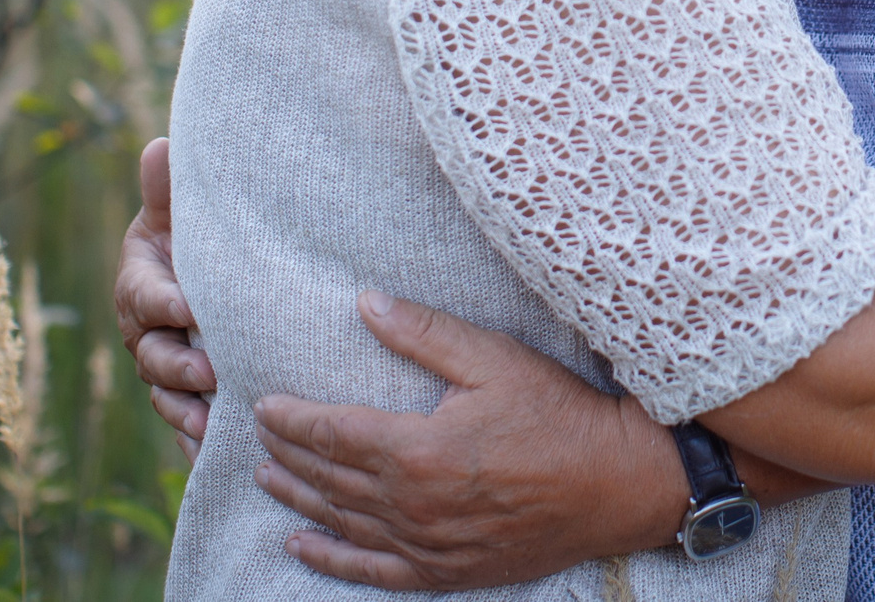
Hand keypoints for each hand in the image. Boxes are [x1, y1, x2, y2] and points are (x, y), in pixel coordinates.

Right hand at [113, 137, 212, 458]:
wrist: (207, 273)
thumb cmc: (194, 239)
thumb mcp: (180, 215)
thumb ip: (168, 190)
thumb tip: (160, 145)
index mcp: (140, 285)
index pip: (146, 296)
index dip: (165, 303)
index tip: (191, 306)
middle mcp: (146, 332)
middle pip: (154, 356)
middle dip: (179, 366)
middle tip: (211, 372)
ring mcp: (165, 367)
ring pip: (167, 395)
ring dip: (187, 411)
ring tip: (212, 422)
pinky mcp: (187, 395)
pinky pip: (186, 423)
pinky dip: (197, 441)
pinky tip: (215, 455)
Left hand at [254, 292, 687, 589]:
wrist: (618, 484)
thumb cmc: (560, 414)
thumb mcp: (493, 358)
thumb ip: (424, 333)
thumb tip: (365, 303)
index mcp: (418, 449)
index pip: (332, 433)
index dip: (292, 419)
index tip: (262, 404)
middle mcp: (412, 505)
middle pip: (329, 478)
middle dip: (288, 454)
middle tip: (256, 435)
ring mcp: (428, 545)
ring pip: (342, 521)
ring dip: (298, 499)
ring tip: (266, 478)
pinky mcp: (447, 571)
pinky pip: (373, 569)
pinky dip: (332, 558)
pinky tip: (302, 546)